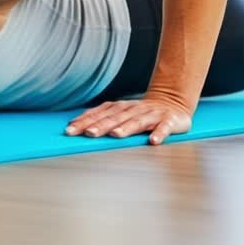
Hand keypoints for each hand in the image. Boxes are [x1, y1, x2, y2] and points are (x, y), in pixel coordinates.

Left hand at [64, 95, 192, 144]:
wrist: (173, 103)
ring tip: (115, 135)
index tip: (71, 129)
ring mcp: (152, 115)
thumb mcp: (121, 112)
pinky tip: (153, 141)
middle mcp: (134, 109)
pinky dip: (159, 133)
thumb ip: (102, 117)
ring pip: (138, 121)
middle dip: (101, 125)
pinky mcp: (169, 121)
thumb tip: (75, 123)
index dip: (85, 121)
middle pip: (116, 118)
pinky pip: (164, 128)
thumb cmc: (142, 112)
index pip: (100, 113)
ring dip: (126, 128)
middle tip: (88, 133)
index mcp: (121, 108)